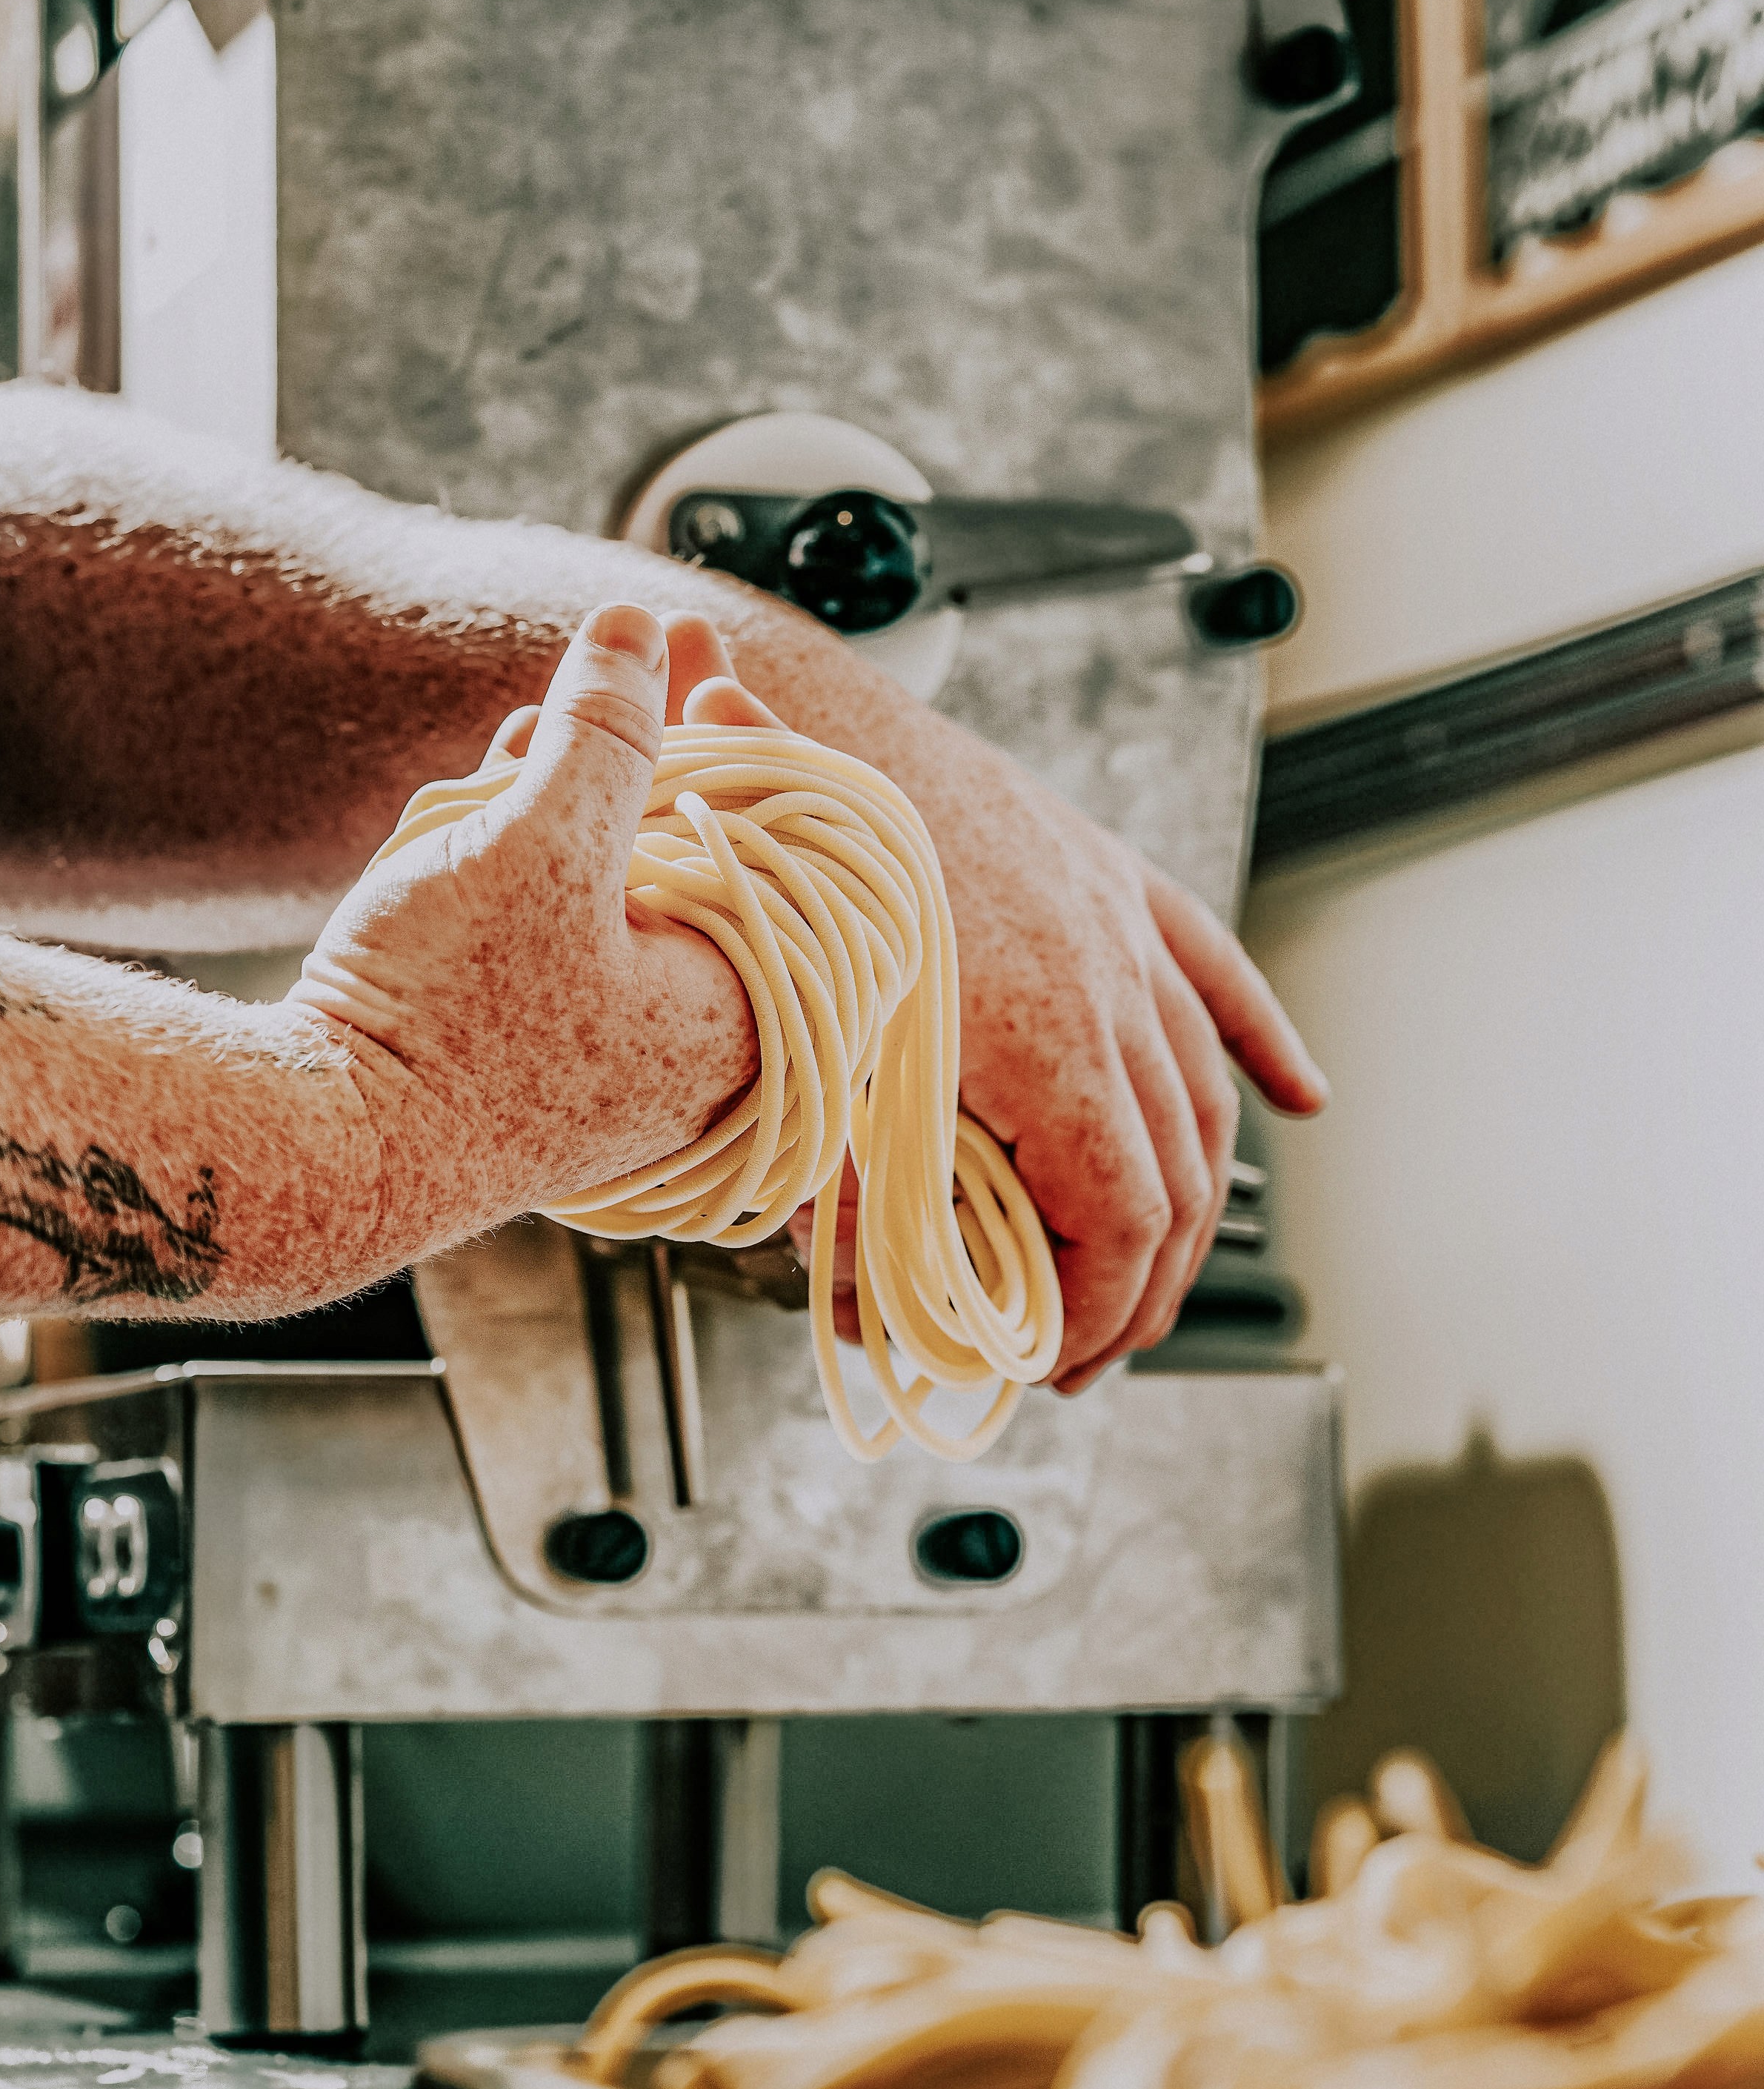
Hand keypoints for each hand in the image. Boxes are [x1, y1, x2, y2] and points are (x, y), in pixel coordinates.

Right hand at [290, 606, 756, 1263]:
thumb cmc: (450, 1018)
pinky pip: (563, 939)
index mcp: (752, 1013)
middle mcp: (701, 1050)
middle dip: (657, 751)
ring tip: (539, 727)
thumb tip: (640, 629)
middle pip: (709, 861)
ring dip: (582, 797)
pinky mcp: (540, 1058)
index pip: (798, 854)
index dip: (754, 744)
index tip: (701, 672)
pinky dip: (535, 863)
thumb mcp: (542, 844)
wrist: (320, 1155)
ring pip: (624, 893)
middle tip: (639, 652)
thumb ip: (605, 730)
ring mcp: (618, 1059)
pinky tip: (497, 794)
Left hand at [660, 615, 1326, 1393]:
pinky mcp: (1110, 877)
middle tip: (1091, 1352)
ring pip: (1204, 1086)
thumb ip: (845, 1175)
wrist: (789, 727)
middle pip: (1178, 1170)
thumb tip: (854, 1283)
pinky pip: (1216, 971)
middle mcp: (1105, 977)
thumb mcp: (807, 1056)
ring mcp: (1118, 923)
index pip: (1122, 1215)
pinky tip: (1304, 1098)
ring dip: (1197, 1195)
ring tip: (1161, 1277)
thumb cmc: (784, 875)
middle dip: (1147, 1284)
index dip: (1104, 1309)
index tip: (1059, 1361)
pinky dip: (1263, 1042)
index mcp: (1038, 1032)